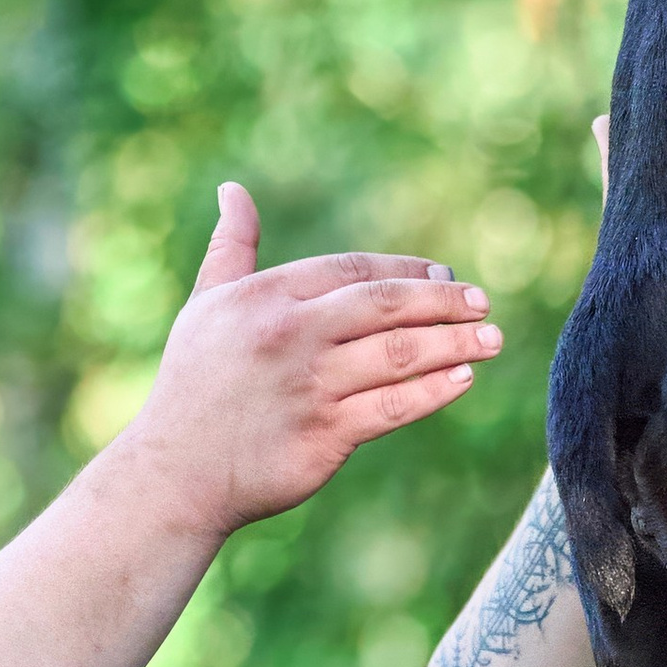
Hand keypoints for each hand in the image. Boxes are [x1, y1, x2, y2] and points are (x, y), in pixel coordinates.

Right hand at [120, 183, 499, 545]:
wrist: (173, 477)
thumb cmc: (194, 386)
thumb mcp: (206, 306)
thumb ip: (231, 247)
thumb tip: (234, 190)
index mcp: (266, 297)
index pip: (355, 270)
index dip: (406, 270)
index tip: (445, 274)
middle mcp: (290, 336)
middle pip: (386, 305)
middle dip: (443, 301)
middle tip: (484, 302)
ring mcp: (309, 387)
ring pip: (400, 355)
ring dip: (455, 343)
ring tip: (492, 339)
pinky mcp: (325, 436)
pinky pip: (394, 407)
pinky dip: (434, 391)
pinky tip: (462, 379)